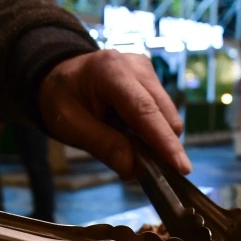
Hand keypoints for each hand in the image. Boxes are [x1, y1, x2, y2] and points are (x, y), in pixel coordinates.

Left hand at [38, 50, 191, 176]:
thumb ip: (102, 145)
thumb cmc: (61, 98)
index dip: (164, 142)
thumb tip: (134, 169)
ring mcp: (146, 71)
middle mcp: (135, 66)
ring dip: (156, 140)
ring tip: (130, 149)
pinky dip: (152, 131)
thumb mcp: (70, 125)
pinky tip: (131, 135)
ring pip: (167, 115)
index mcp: (110, 71)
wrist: (60, 76)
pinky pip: (162, 112)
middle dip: (164, 147)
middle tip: (152, 175)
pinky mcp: (152, 79)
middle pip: (164, 113)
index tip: (181, 167)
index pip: (144, 110)